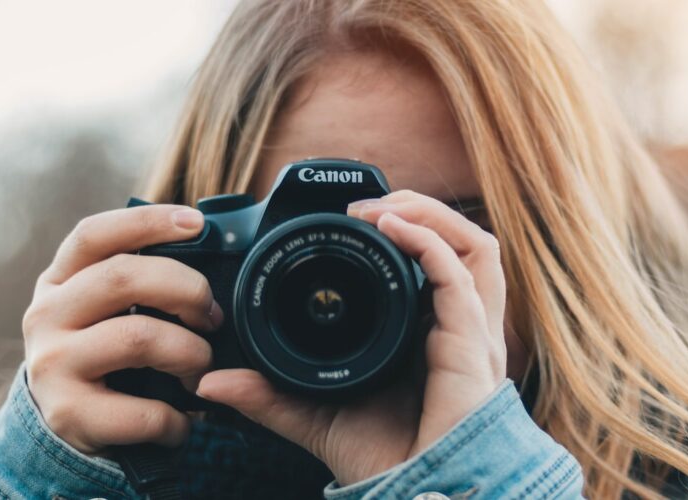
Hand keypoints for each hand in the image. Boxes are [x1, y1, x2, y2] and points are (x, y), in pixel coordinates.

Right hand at [22, 205, 223, 453]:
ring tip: (200, 369)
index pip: (94, 235)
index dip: (147, 222)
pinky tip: (182, 420)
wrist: (65, 423)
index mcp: (60, 280)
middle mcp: (47, 315)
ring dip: (191, 354)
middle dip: (187, 290)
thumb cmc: (105, 352)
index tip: (197, 223)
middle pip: (123, 277)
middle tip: (213, 317)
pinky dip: (177, 419)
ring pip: (139, 338)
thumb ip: (143, 277)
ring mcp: (52, 364)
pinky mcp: (68, 414)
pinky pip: (144, 411)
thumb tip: (210, 246)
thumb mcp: (109, 308)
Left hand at [196, 190, 508, 485]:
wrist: (416, 493)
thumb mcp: (313, 415)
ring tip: (382, 206)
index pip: (436, 267)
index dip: (406, 233)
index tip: (349, 221)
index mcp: (431, 334)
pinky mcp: (473, 341)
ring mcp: (473, 332)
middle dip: (421, 210)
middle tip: (365, 205)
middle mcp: (459, 327)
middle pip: (465, 243)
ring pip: (477, 245)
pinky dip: (428, 239)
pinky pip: (461, 274)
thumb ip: (268, 395)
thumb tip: (210, 383)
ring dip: (431, 213)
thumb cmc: (383, 460)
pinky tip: (391, 226)